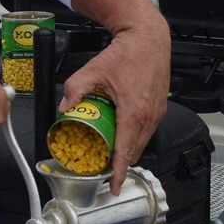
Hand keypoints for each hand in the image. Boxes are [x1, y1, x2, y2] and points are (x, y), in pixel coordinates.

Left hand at [60, 23, 168, 195]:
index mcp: (133, 112)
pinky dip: (136, 139)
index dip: (117, 172)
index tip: (112, 186)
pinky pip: (148, 131)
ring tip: (113, 158)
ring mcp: (157, 113)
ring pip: (142, 142)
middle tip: (105, 173)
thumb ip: (75, 89)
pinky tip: (124, 137)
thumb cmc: (128, 52)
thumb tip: (65, 106)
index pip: (125, 151)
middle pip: (134, 151)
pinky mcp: (159, 108)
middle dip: (120, 165)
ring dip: (129, 152)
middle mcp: (149, 116)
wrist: (149, 38)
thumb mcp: (94, 70)